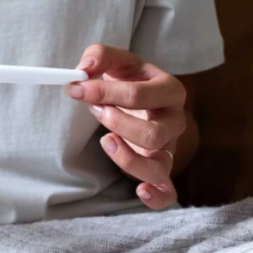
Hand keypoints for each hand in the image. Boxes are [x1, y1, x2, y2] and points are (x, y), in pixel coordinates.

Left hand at [66, 44, 187, 209]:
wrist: (142, 98)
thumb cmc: (130, 79)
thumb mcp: (117, 60)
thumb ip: (100, 55)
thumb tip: (84, 68)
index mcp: (169, 89)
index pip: (139, 95)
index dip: (104, 93)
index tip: (76, 88)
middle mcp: (175, 120)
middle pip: (153, 133)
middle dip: (117, 124)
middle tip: (95, 112)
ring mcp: (170, 147)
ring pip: (158, 165)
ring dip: (127, 158)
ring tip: (106, 141)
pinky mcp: (161, 169)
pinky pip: (167, 192)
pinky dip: (156, 196)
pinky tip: (139, 191)